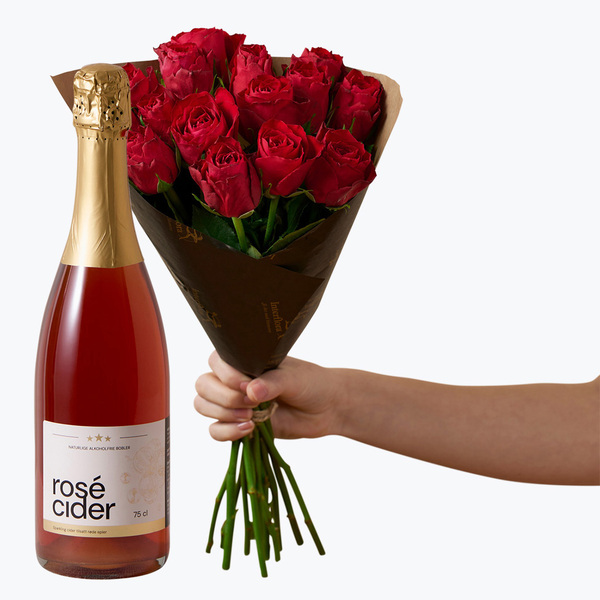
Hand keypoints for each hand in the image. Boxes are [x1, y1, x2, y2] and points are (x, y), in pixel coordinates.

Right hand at [194, 351, 341, 441]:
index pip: (216, 362)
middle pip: (203, 385)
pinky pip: (215, 431)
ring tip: (251, 418)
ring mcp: (234, 403)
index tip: (249, 385)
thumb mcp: (294, 378)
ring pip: (202, 406)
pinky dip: (226, 433)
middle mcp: (233, 379)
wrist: (326, 407)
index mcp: (244, 359)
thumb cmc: (310, 383)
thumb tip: (251, 391)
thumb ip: (272, 383)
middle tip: (251, 404)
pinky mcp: (238, 424)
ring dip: (222, 414)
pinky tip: (250, 431)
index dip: (228, 377)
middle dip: (223, 398)